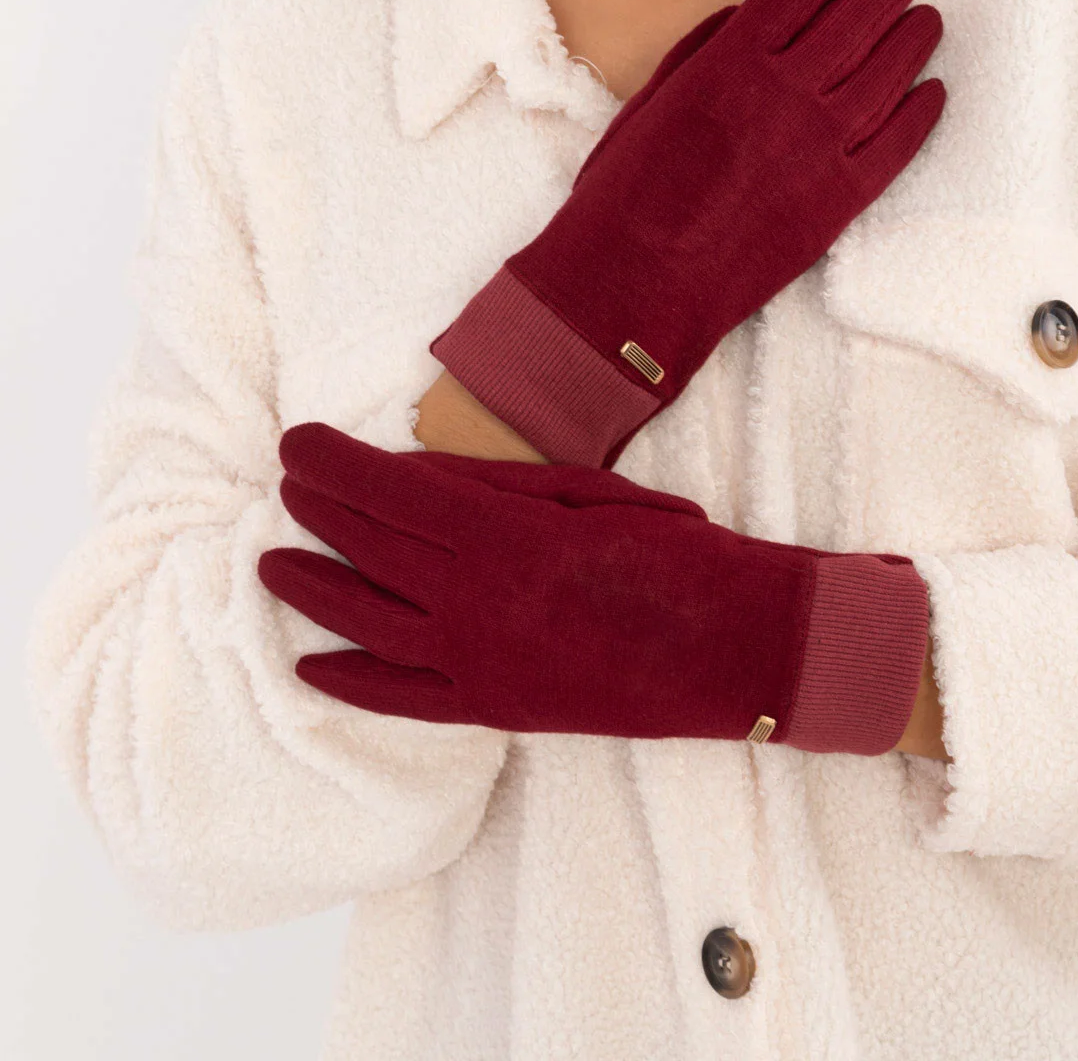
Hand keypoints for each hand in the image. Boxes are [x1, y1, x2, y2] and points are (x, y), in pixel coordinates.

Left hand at [258, 422, 930, 754]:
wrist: (731, 644)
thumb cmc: (676, 553)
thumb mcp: (593, 493)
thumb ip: (505, 487)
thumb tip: (425, 476)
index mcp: (507, 535)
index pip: (392, 492)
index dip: (336, 465)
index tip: (296, 442)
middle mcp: (478, 601)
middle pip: (372, 550)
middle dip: (319, 512)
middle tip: (284, 485)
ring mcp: (481, 662)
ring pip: (370, 623)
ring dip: (313, 591)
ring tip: (272, 563)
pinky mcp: (495, 708)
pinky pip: (403, 699)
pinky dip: (351, 684)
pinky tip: (310, 666)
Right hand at [429, 0, 945, 467]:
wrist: (633, 285)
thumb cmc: (626, 190)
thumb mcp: (652, 97)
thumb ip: (708, 48)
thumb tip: (753, 15)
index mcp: (732, 60)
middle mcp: (785, 94)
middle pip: (861, 16)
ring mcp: (819, 149)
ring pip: (889, 74)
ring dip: (914, 38)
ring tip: (928, 15)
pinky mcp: (839, 202)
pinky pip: (896, 145)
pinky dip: (920, 113)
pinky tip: (932, 90)